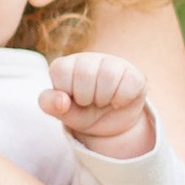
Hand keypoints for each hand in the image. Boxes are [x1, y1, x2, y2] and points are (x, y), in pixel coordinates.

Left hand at [40, 49, 154, 158]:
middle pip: (85, 73)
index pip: (61, 72)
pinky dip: (122, 99)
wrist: (109, 126)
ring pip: (108, 75)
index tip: (72, 100)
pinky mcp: (134, 74)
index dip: (67, 94)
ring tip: (103, 101)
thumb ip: (50, 104)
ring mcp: (114, 63)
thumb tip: (62, 101)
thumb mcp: (62, 112)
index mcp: (65, 65)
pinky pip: (129, 84)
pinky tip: (118, 101)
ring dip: (104, 98)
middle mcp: (88, 58)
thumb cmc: (81, 113)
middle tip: (89, 102)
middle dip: (86, 98)